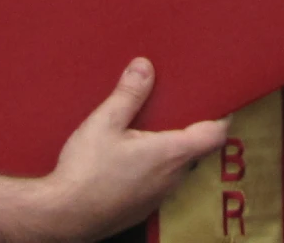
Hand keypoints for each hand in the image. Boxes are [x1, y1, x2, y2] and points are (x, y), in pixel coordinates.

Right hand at [38, 60, 227, 239]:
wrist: (62, 216)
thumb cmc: (85, 171)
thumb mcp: (104, 123)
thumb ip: (128, 94)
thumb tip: (144, 66)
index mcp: (171, 153)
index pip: (215, 135)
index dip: (221, 117)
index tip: (218, 102)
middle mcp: (172, 178)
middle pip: (196, 150)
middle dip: (189, 130)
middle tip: (176, 108)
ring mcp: (158, 197)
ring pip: (176, 168)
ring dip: (169, 151)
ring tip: (149, 130)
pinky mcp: (142, 208)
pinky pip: (158, 182)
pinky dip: (152, 168)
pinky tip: (129, 159)